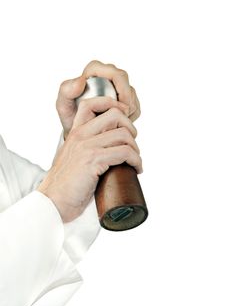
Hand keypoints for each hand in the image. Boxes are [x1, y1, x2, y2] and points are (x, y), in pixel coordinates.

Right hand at [37, 96, 142, 222]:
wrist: (53, 201)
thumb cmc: (66, 184)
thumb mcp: (73, 157)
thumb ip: (86, 147)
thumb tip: (110, 148)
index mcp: (75, 132)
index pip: (92, 103)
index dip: (113, 105)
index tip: (125, 120)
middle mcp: (80, 135)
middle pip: (115, 115)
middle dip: (131, 128)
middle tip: (132, 145)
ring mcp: (87, 146)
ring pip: (124, 135)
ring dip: (136, 149)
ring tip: (135, 161)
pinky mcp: (93, 160)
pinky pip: (125, 152)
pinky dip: (136, 160)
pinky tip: (136, 169)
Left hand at [56, 60, 140, 139]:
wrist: (80, 132)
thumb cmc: (70, 117)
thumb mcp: (63, 105)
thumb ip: (66, 90)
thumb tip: (81, 81)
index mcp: (94, 71)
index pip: (114, 73)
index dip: (121, 89)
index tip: (117, 107)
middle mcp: (107, 75)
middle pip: (125, 81)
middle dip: (127, 99)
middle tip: (122, 116)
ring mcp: (117, 87)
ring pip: (132, 94)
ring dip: (128, 109)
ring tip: (115, 122)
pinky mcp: (126, 100)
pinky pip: (135, 105)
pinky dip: (130, 115)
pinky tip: (118, 123)